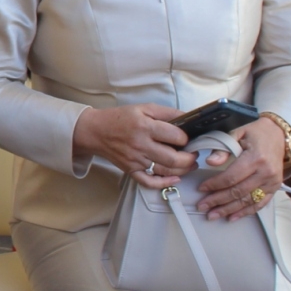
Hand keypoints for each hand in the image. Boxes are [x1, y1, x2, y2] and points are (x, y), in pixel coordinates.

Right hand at [73, 103, 191, 186]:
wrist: (95, 131)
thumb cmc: (120, 118)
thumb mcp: (144, 108)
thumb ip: (168, 113)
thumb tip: (189, 118)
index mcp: (145, 127)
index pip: (176, 137)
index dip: (187, 138)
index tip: (188, 138)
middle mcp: (141, 145)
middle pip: (173, 159)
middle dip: (190, 158)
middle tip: (194, 154)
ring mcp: (136, 160)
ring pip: (165, 171)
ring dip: (183, 170)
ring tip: (190, 164)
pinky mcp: (131, 170)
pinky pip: (149, 182)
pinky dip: (164, 183)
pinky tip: (175, 178)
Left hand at [195, 117, 287, 220]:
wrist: (279, 134)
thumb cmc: (255, 132)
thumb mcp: (237, 133)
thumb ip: (223, 148)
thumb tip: (209, 162)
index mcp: (256, 158)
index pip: (231, 177)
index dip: (215, 185)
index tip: (201, 188)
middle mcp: (266, 172)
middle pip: (238, 192)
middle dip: (218, 201)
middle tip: (202, 206)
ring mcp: (272, 182)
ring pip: (247, 201)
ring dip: (229, 210)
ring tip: (213, 215)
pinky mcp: (275, 187)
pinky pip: (260, 203)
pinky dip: (246, 212)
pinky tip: (232, 217)